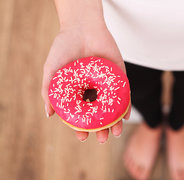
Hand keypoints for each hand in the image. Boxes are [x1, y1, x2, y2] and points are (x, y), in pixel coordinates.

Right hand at [41, 21, 129, 142]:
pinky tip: (125, 117)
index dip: (82, 127)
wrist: (82, 27)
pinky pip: (125, 95)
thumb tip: (49, 114)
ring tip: (114, 133)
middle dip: (101, 130)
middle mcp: (94, 92)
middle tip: (102, 139)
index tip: (82, 137)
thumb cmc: (64, 48)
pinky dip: (126, 107)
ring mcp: (107, 86)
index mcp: (78, 93)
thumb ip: (49, 91)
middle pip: (99, 115)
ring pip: (113, 109)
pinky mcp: (120, 78)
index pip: (82, 115)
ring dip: (115, 123)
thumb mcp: (52, 71)